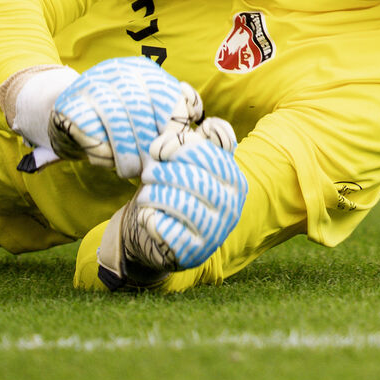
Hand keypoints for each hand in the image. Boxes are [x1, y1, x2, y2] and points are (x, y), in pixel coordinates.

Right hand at [47, 56, 202, 179]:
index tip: (173, 153)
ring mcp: (91, 85)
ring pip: (116, 122)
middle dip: (148, 146)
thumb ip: (177, 116)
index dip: (173, 128)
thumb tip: (208, 125)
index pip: (166, 96)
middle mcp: (118, 71)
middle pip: (141, 110)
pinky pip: (91, 132)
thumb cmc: (120, 122)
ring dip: (125, 154)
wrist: (69, 116)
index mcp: (143, 70)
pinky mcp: (69, 105)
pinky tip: (106, 160)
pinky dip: (101, 152)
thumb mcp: (148, 113)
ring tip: (129, 171)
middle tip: (150, 170)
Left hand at [98, 118, 245, 287]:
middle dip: (164, 173)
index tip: (158, 150)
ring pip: (182, 205)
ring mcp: (215, 233)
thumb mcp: (184, 162)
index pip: (211, 157)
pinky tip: (147, 216)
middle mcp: (231, 207)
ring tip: (146, 194)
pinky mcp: (193, 253)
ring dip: (155, 195)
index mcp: (234, 180)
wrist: (160, 236)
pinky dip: (152, 220)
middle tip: (147, 174)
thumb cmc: (174, 191)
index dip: (180, 148)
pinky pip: (168, 231)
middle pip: (195, 180)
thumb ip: (192, 141)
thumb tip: (207, 126)